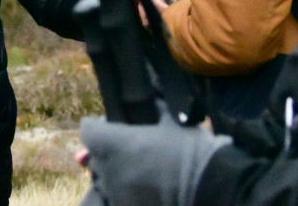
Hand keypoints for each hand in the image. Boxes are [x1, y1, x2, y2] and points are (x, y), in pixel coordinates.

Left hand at [79, 111, 230, 205]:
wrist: (210, 185)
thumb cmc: (190, 148)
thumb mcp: (170, 118)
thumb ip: (149, 108)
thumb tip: (143, 100)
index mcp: (115, 143)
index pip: (88, 131)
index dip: (98, 127)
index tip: (110, 127)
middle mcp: (109, 170)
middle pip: (95, 158)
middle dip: (107, 153)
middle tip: (128, 151)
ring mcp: (116, 194)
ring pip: (105, 181)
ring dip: (115, 175)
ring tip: (138, 172)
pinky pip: (117, 198)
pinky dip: (125, 193)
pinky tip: (144, 188)